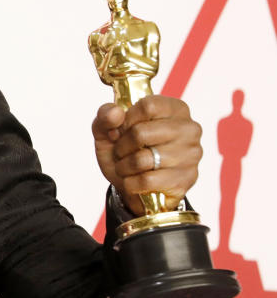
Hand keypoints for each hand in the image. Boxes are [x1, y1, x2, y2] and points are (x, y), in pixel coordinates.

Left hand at [92, 95, 202, 214]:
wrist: (136, 190)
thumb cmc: (126, 152)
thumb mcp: (108, 130)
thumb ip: (106, 115)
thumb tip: (115, 113)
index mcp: (175, 109)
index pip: (147, 106)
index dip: (126, 120)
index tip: (121, 130)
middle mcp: (189, 129)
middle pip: (140, 132)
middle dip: (121, 146)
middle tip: (121, 152)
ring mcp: (191, 155)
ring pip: (141, 159)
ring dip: (124, 166)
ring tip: (127, 167)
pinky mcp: (186, 179)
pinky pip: (146, 181)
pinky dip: (131, 183)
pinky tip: (135, 180)